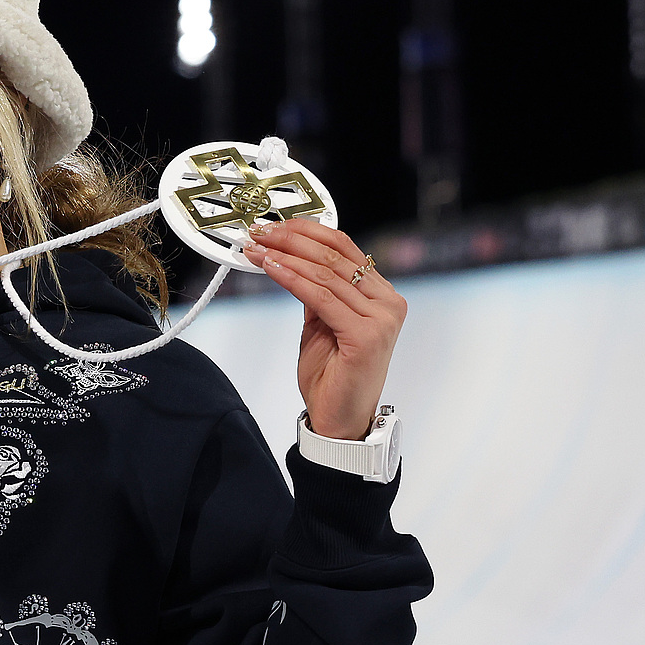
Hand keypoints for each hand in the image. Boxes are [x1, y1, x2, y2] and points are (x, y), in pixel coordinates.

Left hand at [243, 219, 405, 440]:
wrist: (339, 419)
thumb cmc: (332, 374)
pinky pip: (321, 297)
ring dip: (285, 256)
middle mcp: (388, 303)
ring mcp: (382, 319)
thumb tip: (290, 255)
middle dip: (291, 240)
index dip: (307, 231)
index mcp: (382, 295)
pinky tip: (270, 268)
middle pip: (335, 256)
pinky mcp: (367, 336)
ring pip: (326, 274)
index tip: (274, 225)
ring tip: (256, 249)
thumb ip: (317, 290)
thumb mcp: (321, 322)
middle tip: (259, 232)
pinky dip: (291, 279)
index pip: (345, 248)